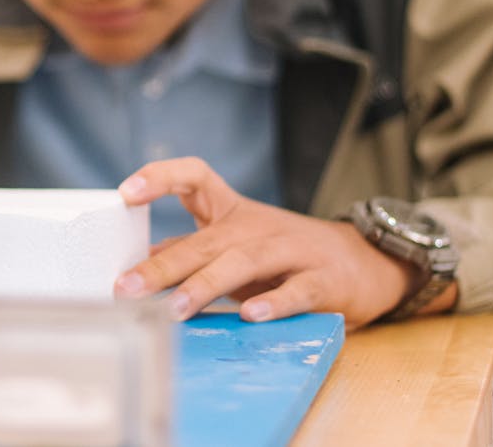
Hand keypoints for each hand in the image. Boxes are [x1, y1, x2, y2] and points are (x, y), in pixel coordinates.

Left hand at [112, 157, 425, 328]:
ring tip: (175, 308)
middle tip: (127, 287)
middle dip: (164, 266)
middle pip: (207, 240)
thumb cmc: (287, 256)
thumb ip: (194, 251)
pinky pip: (297, 290)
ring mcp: (292, 250)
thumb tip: (142, 261)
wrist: (366, 262)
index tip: (126, 193)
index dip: (160, 177)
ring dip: (207, 285)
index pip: (195, 176)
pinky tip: (250, 315)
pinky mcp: (323, 280)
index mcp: (233, 213)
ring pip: (244, 262)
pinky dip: (275, 303)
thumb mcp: (236, 246)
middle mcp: (258, 226)